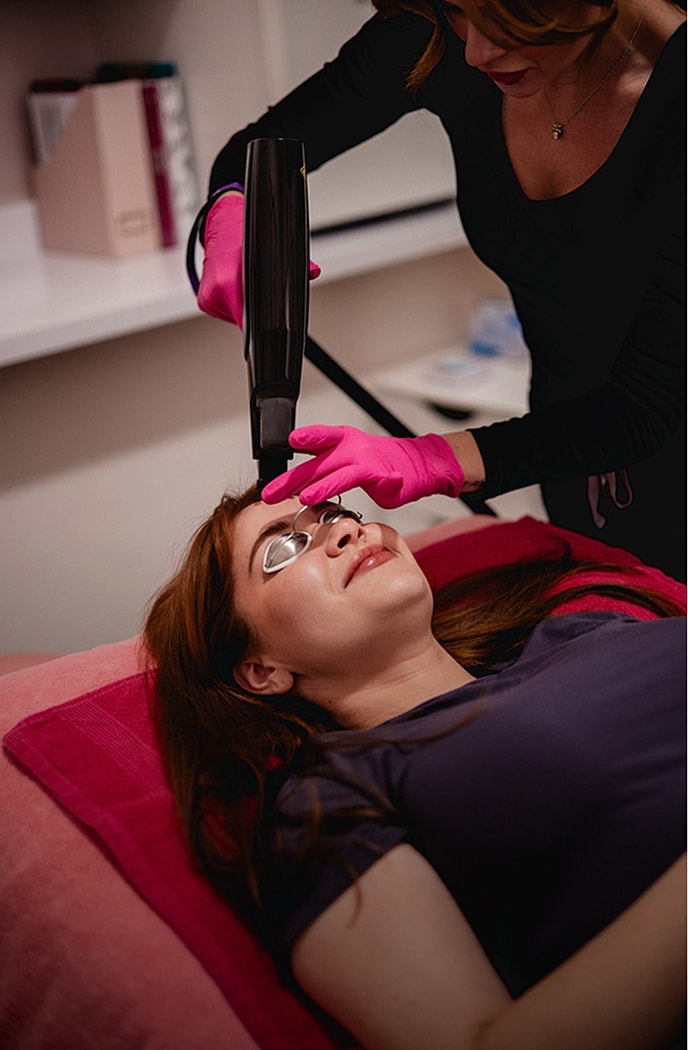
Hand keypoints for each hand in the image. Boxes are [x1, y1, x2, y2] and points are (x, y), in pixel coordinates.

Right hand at [196, 194, 320, 327]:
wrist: (219, 221)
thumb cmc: (241, 233)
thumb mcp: (272, 246)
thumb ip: (298, 264)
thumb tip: (313, 271)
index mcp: (229, 282)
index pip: (249, 320)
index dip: (264, 322)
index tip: (273, 320)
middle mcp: (216, 291)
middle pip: (243, 319)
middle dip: (256, 310)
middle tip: (261, 290)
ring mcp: (208, 299)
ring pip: (235, 316)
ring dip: (244, 305)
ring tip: (245, 282)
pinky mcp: (204, 301)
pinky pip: (225, 310)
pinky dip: (233, 303)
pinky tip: (236, 286)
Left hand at [261, 425, 464, 507]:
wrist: (416, 463)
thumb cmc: (376, 462)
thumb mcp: (343, 456)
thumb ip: (320, 466)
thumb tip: (290, 481)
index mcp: (340, 442)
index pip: (317, 439)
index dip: (305, 438)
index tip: (290, 441)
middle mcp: (351, 449)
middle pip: (318, 464)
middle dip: (293, 479)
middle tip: (271, 493)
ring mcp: (369, 464)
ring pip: (344, 475)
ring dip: (326, 485)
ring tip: (308, 496)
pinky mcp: (387, 479)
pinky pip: (387, 481)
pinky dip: (388, 482)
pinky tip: (389, 482)